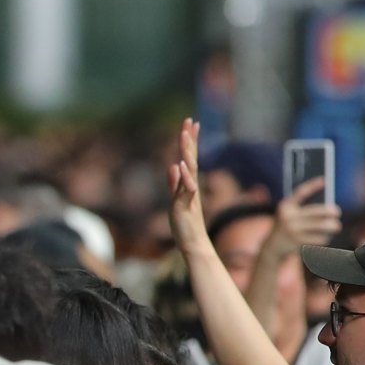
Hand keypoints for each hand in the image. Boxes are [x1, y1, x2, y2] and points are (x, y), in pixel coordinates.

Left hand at [167, 117, 207, 256]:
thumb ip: (174, 184)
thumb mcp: (177, 200)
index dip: (190, 141)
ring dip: (187, 152)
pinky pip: (186, 189)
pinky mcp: (186, 205)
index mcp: (188, 183)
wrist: (192, 243)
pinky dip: (184, 177)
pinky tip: (180, 165)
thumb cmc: (185, 224)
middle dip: (189, 140)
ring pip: (189, 169)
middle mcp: (190, 185)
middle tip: (189, 120)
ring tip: (184, 136)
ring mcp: (189, 194)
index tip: (191, 123)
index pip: (189, 158)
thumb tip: (172, 167)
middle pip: (191, 158)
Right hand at [265, 177, 342, 253]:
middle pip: (318, 211)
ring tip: (336, 227)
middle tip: (337, 213)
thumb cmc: (287, 227)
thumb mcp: (289, 214)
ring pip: (321, 225)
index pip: (301, 192)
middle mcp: (288, 217)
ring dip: (332, 226)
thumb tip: (329, 207)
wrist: (272, 247)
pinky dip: (325, 238)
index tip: (324, 180)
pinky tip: (325, 237)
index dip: (312, 186)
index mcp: (286, 206)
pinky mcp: (298, 242)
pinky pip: (319, 238)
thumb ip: (304, 209)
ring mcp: (292, 229)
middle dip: (331, 211)